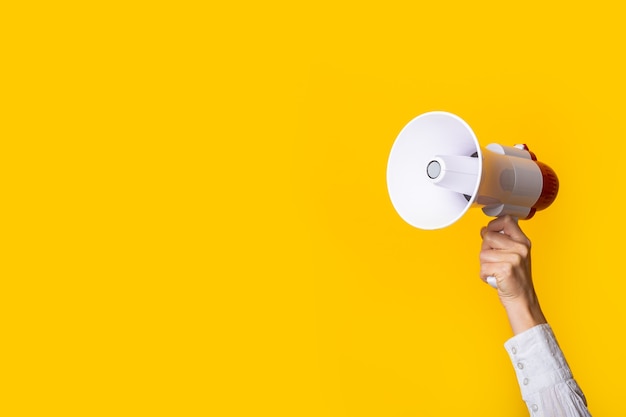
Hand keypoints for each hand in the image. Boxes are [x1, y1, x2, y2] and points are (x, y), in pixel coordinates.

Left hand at [479, 215, 545, 333]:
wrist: (522, 300)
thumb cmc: (515, 279)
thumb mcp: (514, 255)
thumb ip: (501, 242)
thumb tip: (484, 230)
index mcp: (523, 242)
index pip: (506, 221)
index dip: (493, 225)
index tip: (490, 233)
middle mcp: (520, 248)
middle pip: (489, 237)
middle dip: (485, 250)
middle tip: (495, 261)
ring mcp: (514, 258)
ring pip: (483, 253)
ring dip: (484, 265)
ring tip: (496, 271)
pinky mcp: (506, 269)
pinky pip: (483, 267)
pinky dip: (484, 275)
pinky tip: (494, 279)